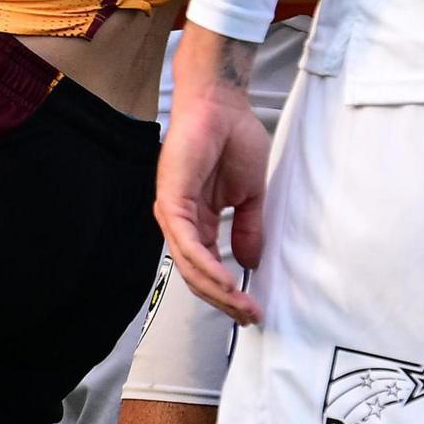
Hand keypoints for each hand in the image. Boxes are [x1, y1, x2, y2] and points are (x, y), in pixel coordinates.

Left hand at [156, 30, 271, 323]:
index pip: (207, 267)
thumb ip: (247, 230)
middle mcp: (180, 220)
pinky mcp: (171, 200)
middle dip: (223, 301)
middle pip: (195, 274)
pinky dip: (206, 265)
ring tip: (243, 307)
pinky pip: (186, 243)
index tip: (253, 310)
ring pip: (189, 265)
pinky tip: (226, 282)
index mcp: (197, 220)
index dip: (227, 293)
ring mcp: (172, 211)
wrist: (223, 105)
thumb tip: (248, 264)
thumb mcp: (249, 196)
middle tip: (250, 317)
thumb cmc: (234, 140)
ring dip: (216, 290)